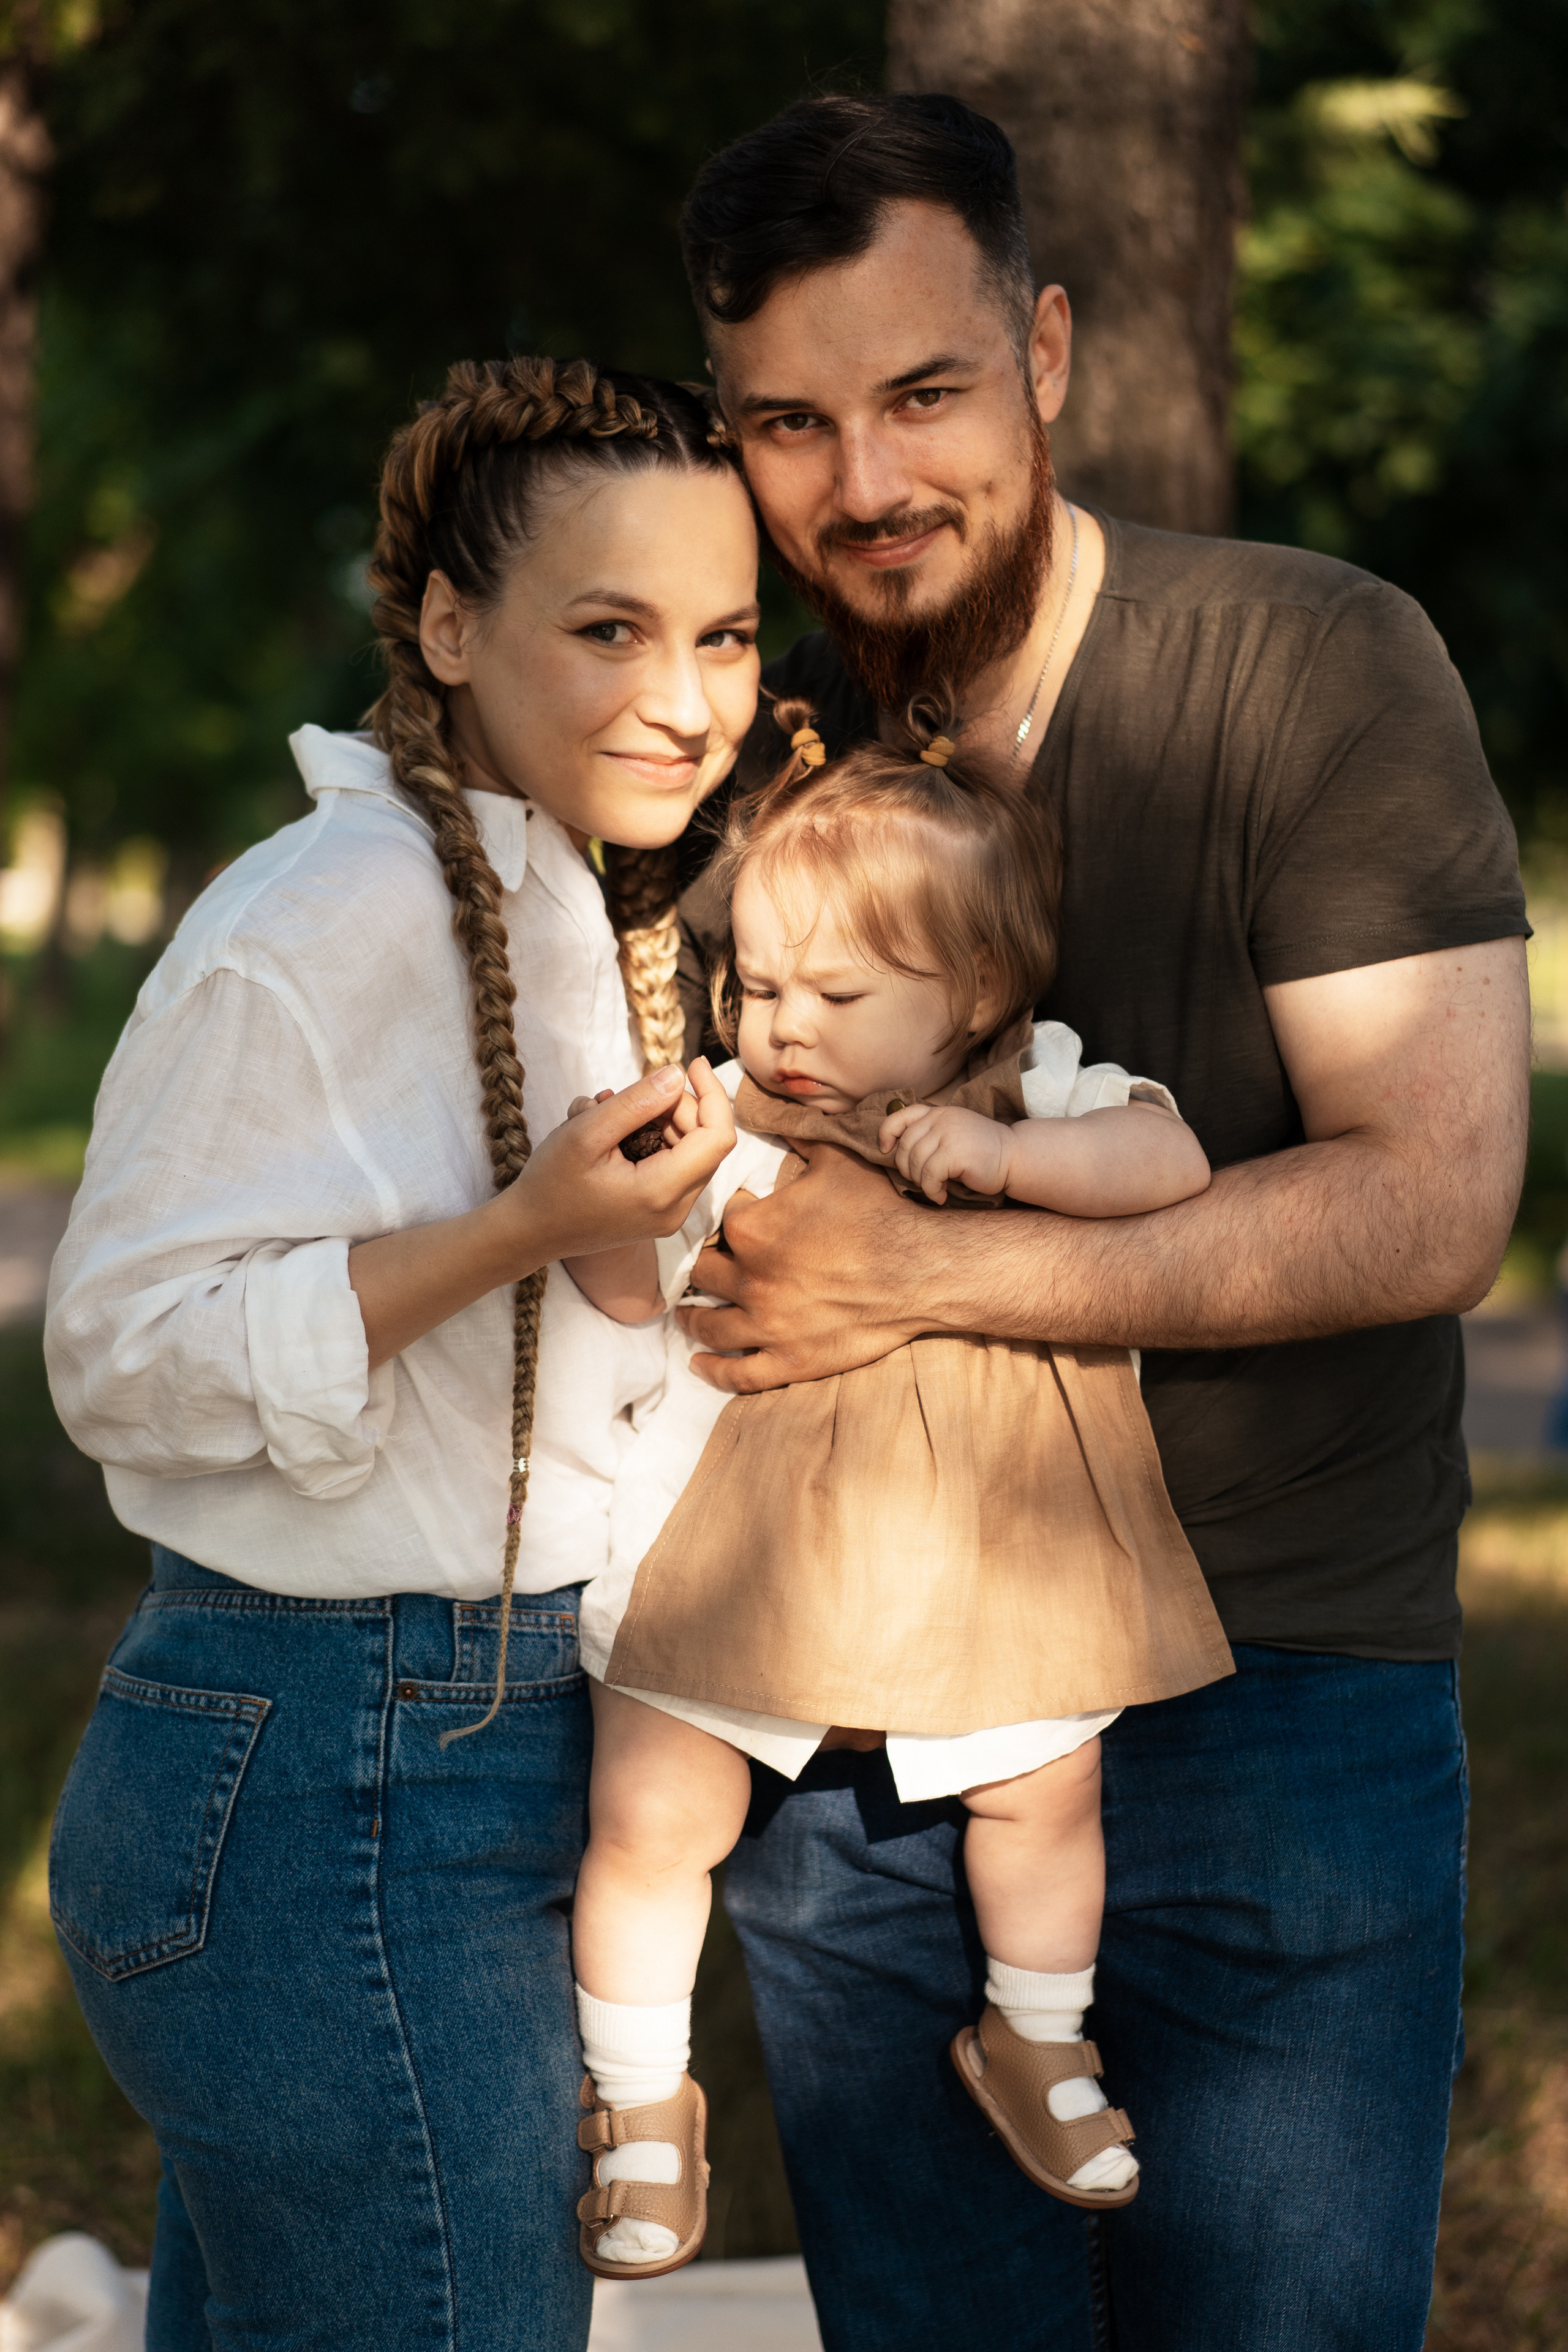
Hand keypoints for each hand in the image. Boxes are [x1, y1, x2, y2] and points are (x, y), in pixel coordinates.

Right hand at [504, 1058, 733, 1264]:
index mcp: (662, 1192)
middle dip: (674, 1106)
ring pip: (689, 1150)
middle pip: (705, 1141)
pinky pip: (673, 1165)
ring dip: (657, 1120)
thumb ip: (635, 1103)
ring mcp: (669, 1214)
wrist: (530, 1232)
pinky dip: (650, 1139)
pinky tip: (611, 1133)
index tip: (692, 1063)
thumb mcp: (585, 1133)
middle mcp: (675, 1209)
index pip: (718, 1136)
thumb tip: (677, 1074)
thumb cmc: (551, 1183)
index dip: (713, 1094)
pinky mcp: (659, 1212)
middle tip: (624, 1095)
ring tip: (606, 1112)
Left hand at [679, 1141, 941, 1391]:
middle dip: (704, 1267)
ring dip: (693, 1318)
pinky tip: (699, 1363)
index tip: (737, 1217)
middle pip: (705, 1273)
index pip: (722, 1219)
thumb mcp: (838, 1161)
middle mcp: (749, 1279)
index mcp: (751, 1229)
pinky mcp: (789, 1359)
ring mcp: (767, 1324)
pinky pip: (739, 1372)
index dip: (729, 1215)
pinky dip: (714, 1369)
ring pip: (709, 1324)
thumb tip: (787, 1118)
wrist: (920, 1268)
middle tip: (706, 1266)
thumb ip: (803, 1137)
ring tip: (686, 1315)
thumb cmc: (879, 1212)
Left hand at [878, 1103, 1011, 1204]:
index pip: (900, 1117)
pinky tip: (942, 1195)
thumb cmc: (981, 1152)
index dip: (886, 1133)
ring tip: (936, 1188)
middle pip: (905, 1146)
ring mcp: (949, 1134)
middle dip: (907, 1168)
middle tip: (922, 1180)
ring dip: (921, 1182)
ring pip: (916, 1162)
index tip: (885, 1149)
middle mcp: (941, 1119)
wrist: (1014, 1157)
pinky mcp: (956, 1153)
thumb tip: (894, 1152)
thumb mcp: (952, 1133)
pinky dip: (932, 1191)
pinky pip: (929, 1176)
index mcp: (938, 1112)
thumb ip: (929, 1134)